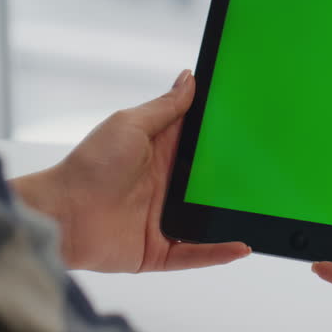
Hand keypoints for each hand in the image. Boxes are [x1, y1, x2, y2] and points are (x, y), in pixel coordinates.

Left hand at [13, 70, 250, 272]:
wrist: (61, 214)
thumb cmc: (89, 165)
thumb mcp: (130, 125)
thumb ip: (165, 107)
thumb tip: (189, 78)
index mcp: (159, 153)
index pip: (198, 143)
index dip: (222, 135)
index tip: (249, 125)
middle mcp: (164, 186)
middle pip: (208, 182)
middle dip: (235, 177)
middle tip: (269, 168)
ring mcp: (163, 218)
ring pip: (206, 218)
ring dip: (231, 216)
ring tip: (263, 209)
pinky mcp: (158, 249)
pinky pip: (195, 253)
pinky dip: (218, 252)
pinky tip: (242, 245)